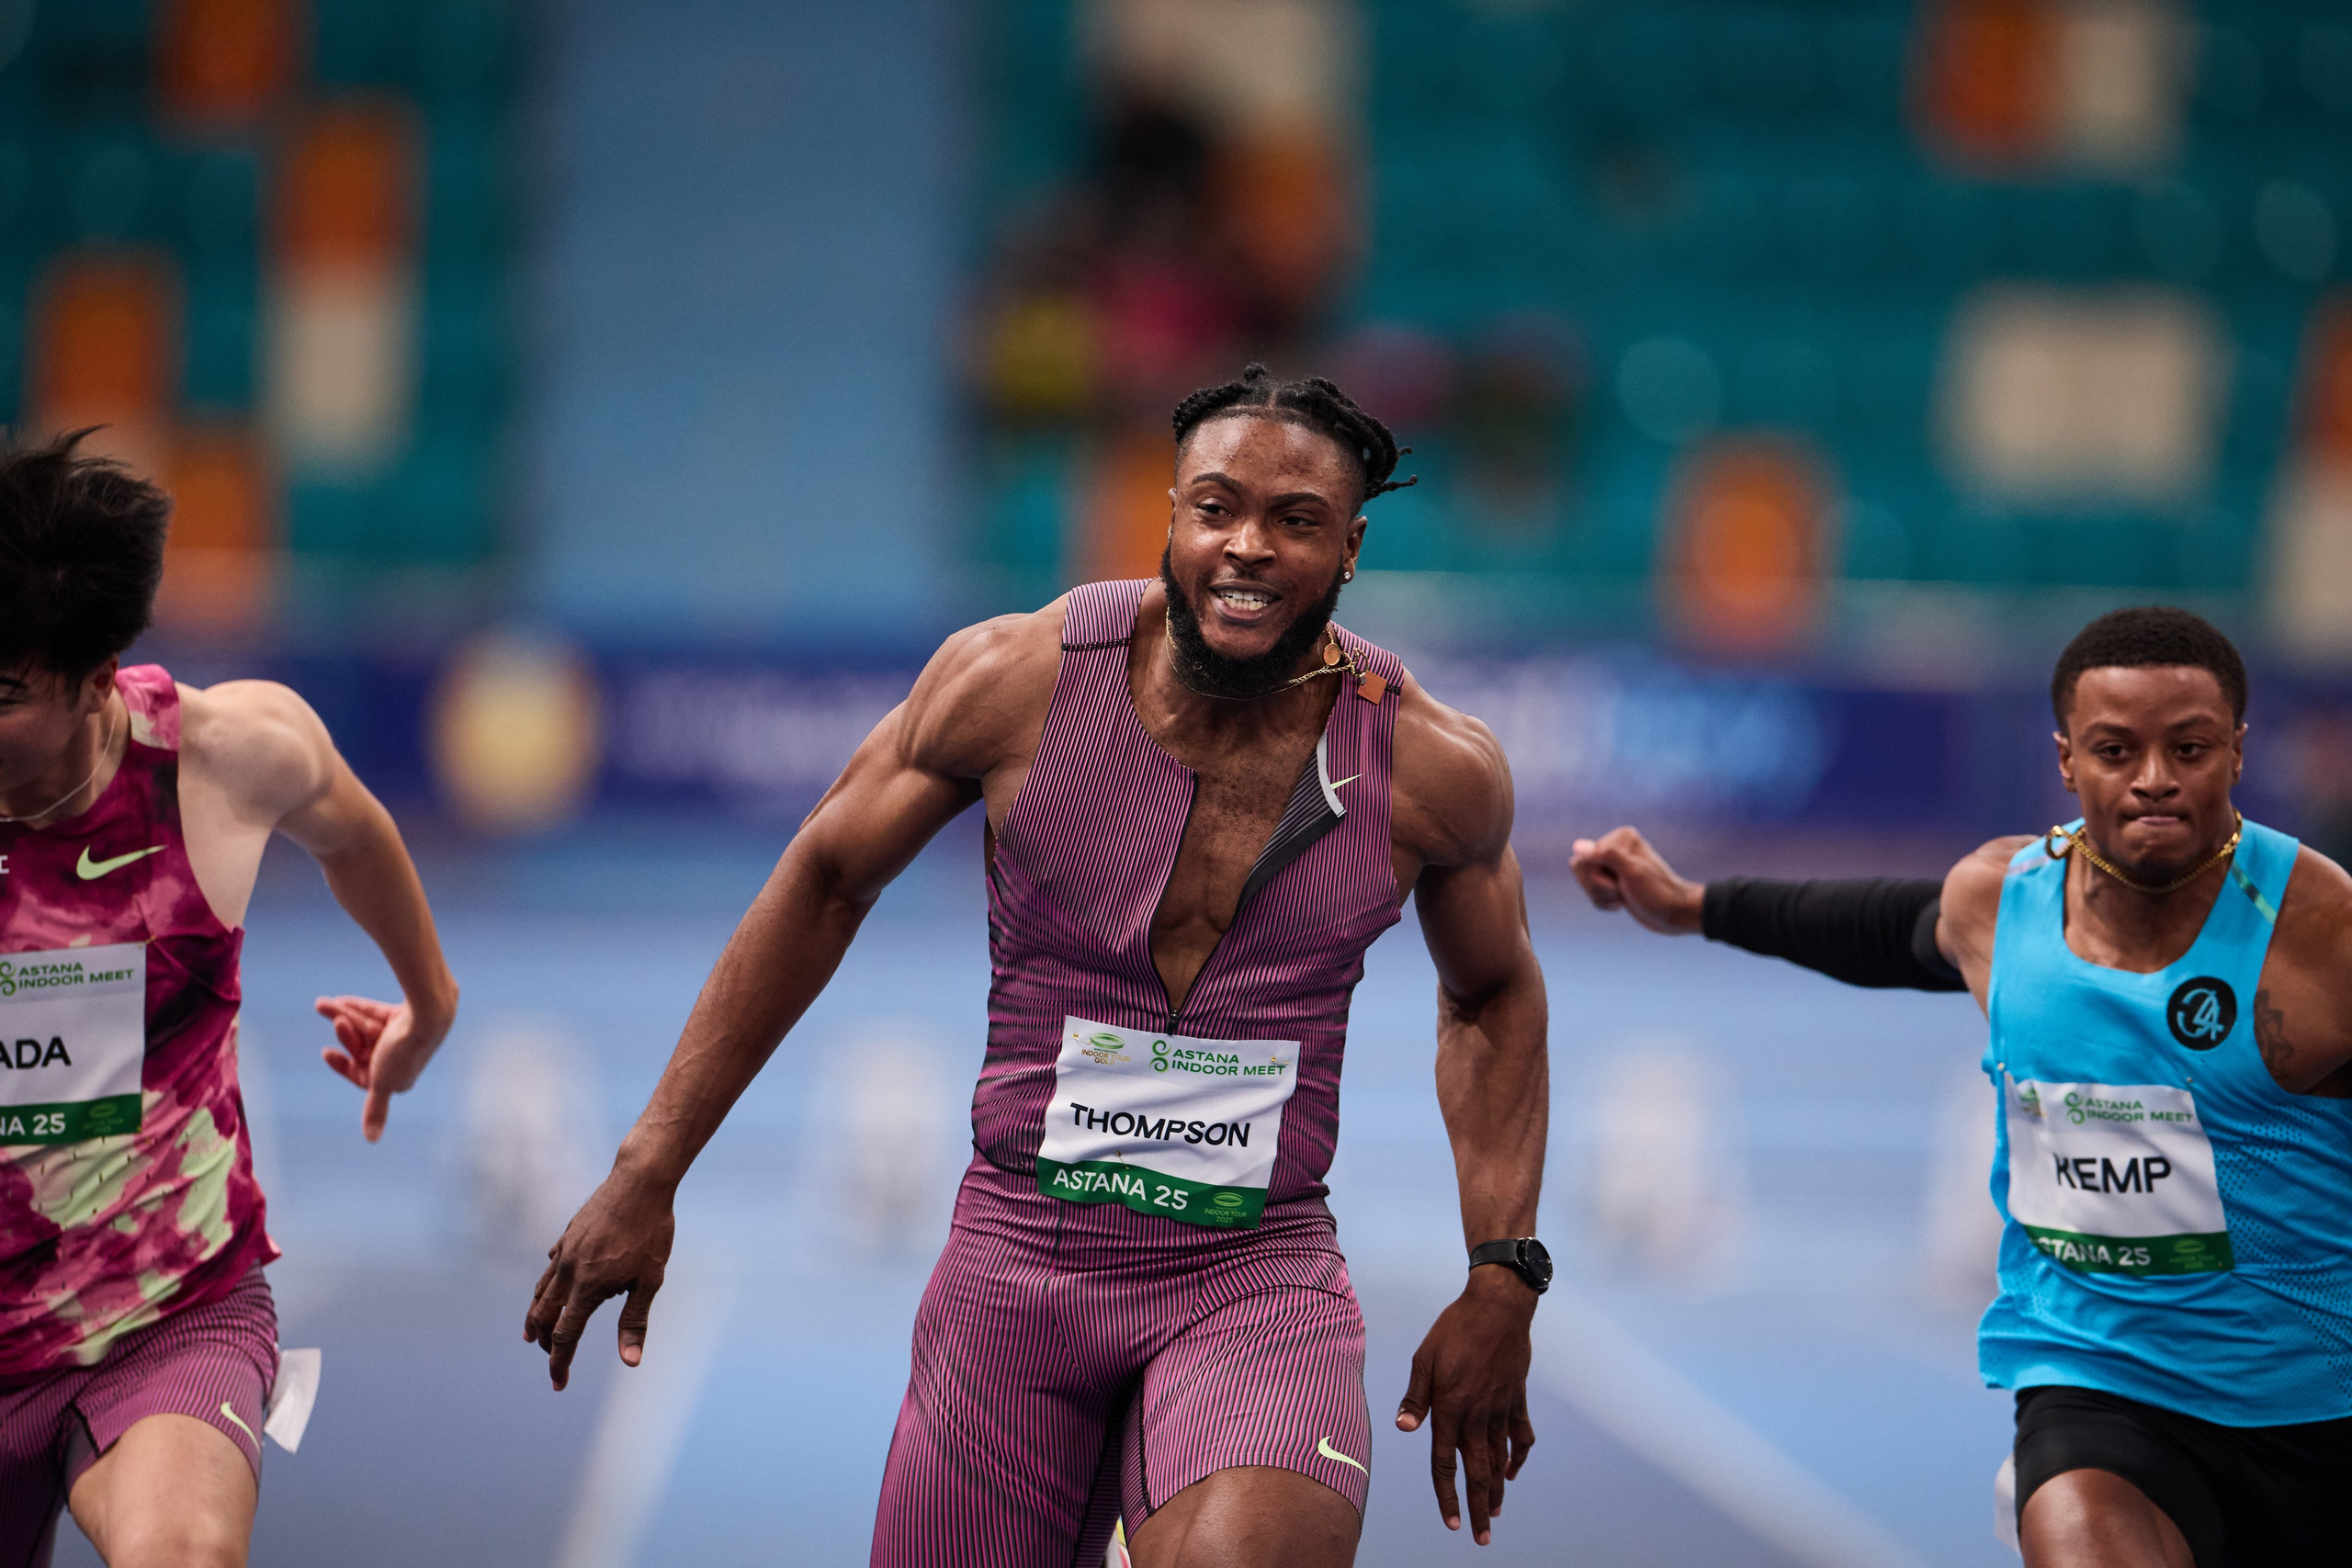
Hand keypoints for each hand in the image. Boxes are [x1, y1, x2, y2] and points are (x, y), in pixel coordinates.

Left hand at [315, 993, 451, 1142]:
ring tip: (325, 1005)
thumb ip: (376, 1108)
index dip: (343, 1065)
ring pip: (365, 1029)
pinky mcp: (405, 1016)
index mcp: (398, 1078)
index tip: (326, 1052)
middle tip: (338, 1023)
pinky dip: (357, 1008)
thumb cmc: (403, 1050)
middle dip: (346, 1035)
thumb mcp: (382, 1082)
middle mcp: (401, 1059)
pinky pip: (375, 1013)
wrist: (427, 1013)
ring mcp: (403, 1036)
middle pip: (362, 1048)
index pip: (362, 1074)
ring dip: (344, 1017)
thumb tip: (372, 1140)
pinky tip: (337, 1001)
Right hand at [524, 1166, 676, 1389]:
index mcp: (588, 1288)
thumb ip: (635, 1322)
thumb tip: (630, 1362)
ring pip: (541, 1290)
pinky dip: (548, 1282)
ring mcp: (566, 1251)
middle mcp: (569, 1271)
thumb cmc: (651, 1231)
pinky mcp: (568, 1234)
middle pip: (544, 1316)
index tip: (558, 1383)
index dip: (560, 1363)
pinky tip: (553, 1283)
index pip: (566, 1336)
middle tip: (549, 1357)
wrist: (640, 1181)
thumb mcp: (650, 1280)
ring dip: (537, 1315)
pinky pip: (551, 1266)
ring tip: (533, 1331)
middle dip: (544, 1342)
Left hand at [1396, 1269, 1537, 1544]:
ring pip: (1500, 1461)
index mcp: (1449, 1408)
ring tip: (1494, 1514)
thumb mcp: (1424, 1358)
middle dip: (1478, 1509)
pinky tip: (1513, 1471)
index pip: (1445, 1464)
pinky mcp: (1516, 1399)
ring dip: (1497, 1490)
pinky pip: (1521, 1436)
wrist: (1498, 1307)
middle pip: (1477, 1473)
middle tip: (1482, 1538)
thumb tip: (1403, 1429)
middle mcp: (1476, 1416)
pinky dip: (1518, 1457)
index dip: (1446, 1497)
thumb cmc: (1454, 1329)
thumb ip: (1415, 1397)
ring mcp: (1500, 1410)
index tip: (1450, 1524)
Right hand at [1569, 826, 1703, 934]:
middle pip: (1580, 869)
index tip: (1622, 882)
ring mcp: (1613, 864)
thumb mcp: (1632, 872)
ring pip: (1585, 882)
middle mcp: (1615, 847)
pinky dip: (1605, 902)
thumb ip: (1606, 855)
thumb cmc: (1658, 893)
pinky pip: (1593, 892)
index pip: (1583, 859)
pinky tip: (1623, 902)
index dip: (1598, 878)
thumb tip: (1577, 846)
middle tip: (1622, 890)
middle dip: (1598, 888)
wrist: (1675, 914)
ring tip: (1623, 897)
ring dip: (1602, 897)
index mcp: (1620, 838)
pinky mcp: (1613, 880)